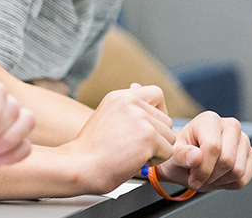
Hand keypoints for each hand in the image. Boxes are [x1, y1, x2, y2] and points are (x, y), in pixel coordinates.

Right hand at [60, 84, 175, 193]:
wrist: (81, 165)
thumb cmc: (93, 148)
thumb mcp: (108, 117)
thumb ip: (127, 105)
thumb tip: (138, 86)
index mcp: (119, 96)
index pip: (155, 93)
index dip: (158, 111)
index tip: (148, 126)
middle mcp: (130, 102)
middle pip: (166, 120)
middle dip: (157, 137)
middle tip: (133, 145)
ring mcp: (140, 117)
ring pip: (169, 137)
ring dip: (156, 150)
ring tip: (132, 152)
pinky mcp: (148, 136)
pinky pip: (168, 152)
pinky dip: (155, 161)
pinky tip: (135, 160)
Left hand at [155, 111, 251, 190]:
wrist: (188, 162)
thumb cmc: (179, 155)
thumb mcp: (172, 155)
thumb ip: (181, 155)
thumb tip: (196, 156)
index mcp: (209, 120)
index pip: (213, 147)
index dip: (203, 169)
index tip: (192, 179)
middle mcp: (231, 126)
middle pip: (227, 161)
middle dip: (210, 175)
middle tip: (197, 177)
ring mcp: (244, 140)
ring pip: (237, 171)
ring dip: (218, 181)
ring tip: (205, 175)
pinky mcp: (251, 155)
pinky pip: (243, 179)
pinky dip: (228, 184)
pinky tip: (216, 176)